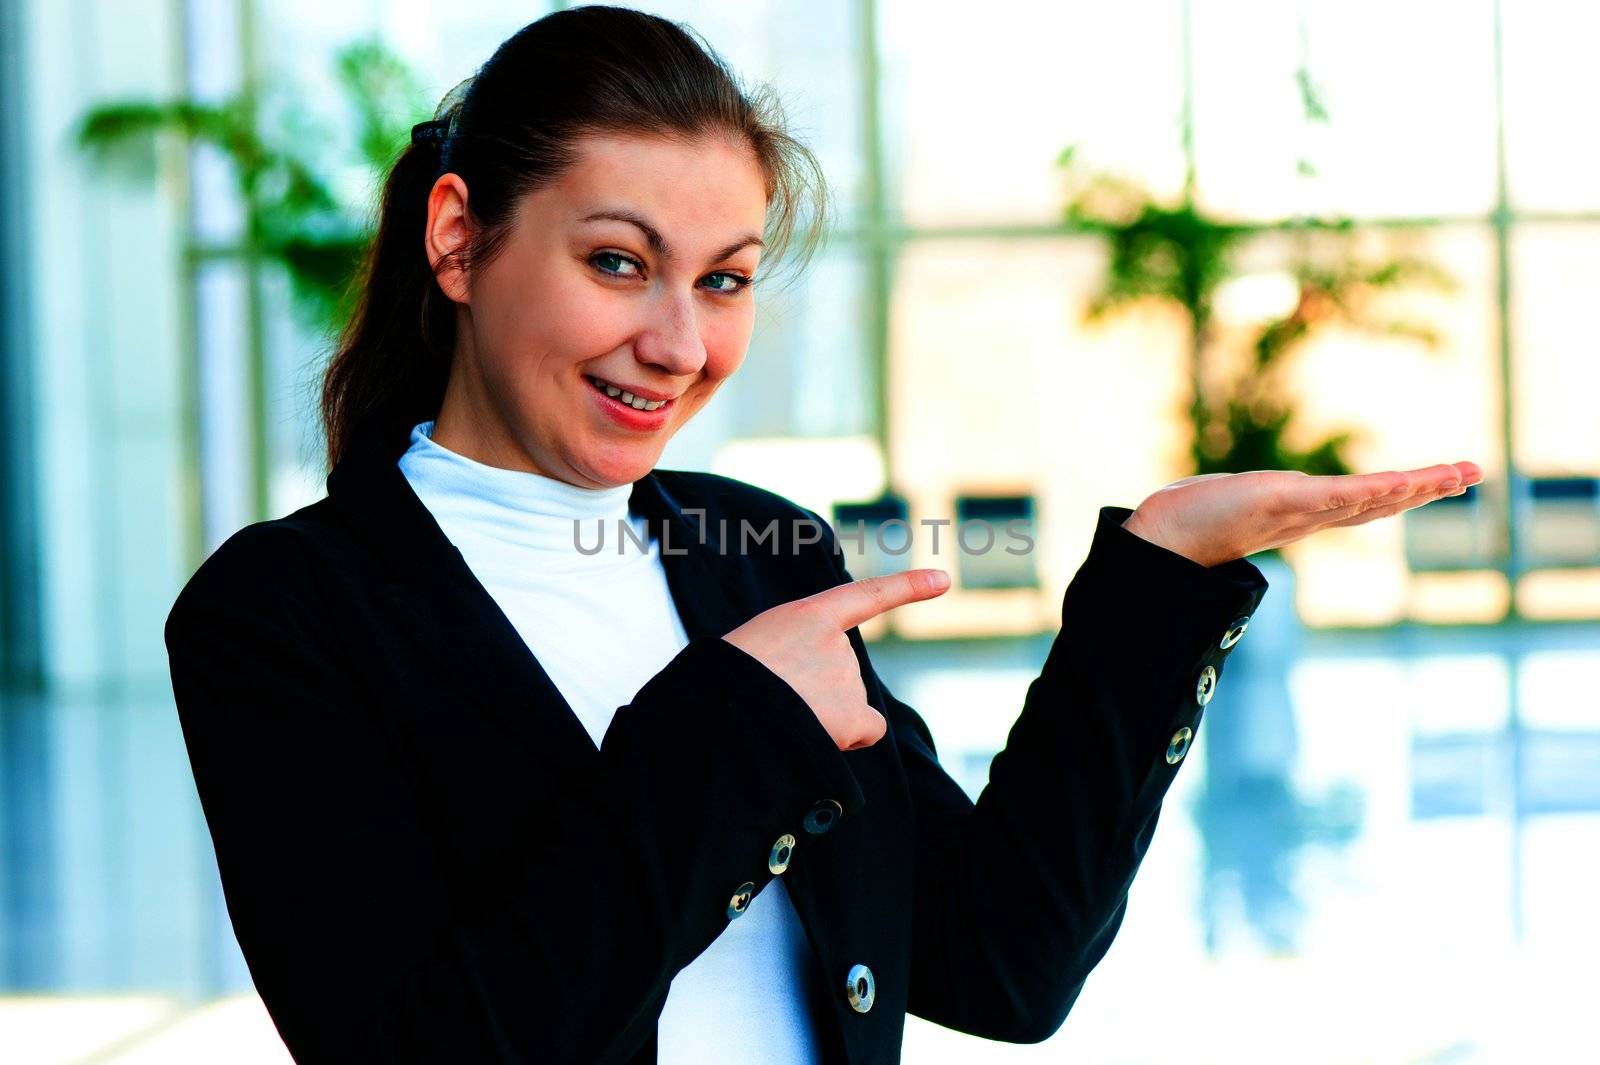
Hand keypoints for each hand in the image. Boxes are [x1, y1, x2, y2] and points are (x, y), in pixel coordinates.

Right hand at [723, 569, 950, 750]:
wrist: (721, 708)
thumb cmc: (727, 681)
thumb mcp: (755, 650)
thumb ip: (796, 658)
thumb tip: (829, 703)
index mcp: (808, 616)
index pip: (866, 597)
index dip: (907, 588)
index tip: (943, 581)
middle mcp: (838, 643)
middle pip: (842, 672)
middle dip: (815, 689)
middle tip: (775, 698)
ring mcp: (848, 679)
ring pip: (846, 703)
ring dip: (820, 714)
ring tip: (782, 715)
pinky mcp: (853, 715)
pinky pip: (868, 727)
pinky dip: (853, 733)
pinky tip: (823, 736)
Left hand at [1121, 461, 1485, 567]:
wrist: (1157, 546)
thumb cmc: (1190, 525)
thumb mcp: (1241, 505)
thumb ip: (1266, 502)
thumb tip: (1276, 495)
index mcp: (1301, 517)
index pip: (1364, 504)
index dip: (1406, 494)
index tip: (1447, 479)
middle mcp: (1305, 518)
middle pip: (1377, 504)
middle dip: (1427, 489)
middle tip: (1475, 472)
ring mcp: (1292, 513)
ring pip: (1363, 501)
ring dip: (1411, 488)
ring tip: (1457, 473)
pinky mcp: (1273, 503)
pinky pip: (1328, 496)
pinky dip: (1364, 490)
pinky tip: (1396, 481)